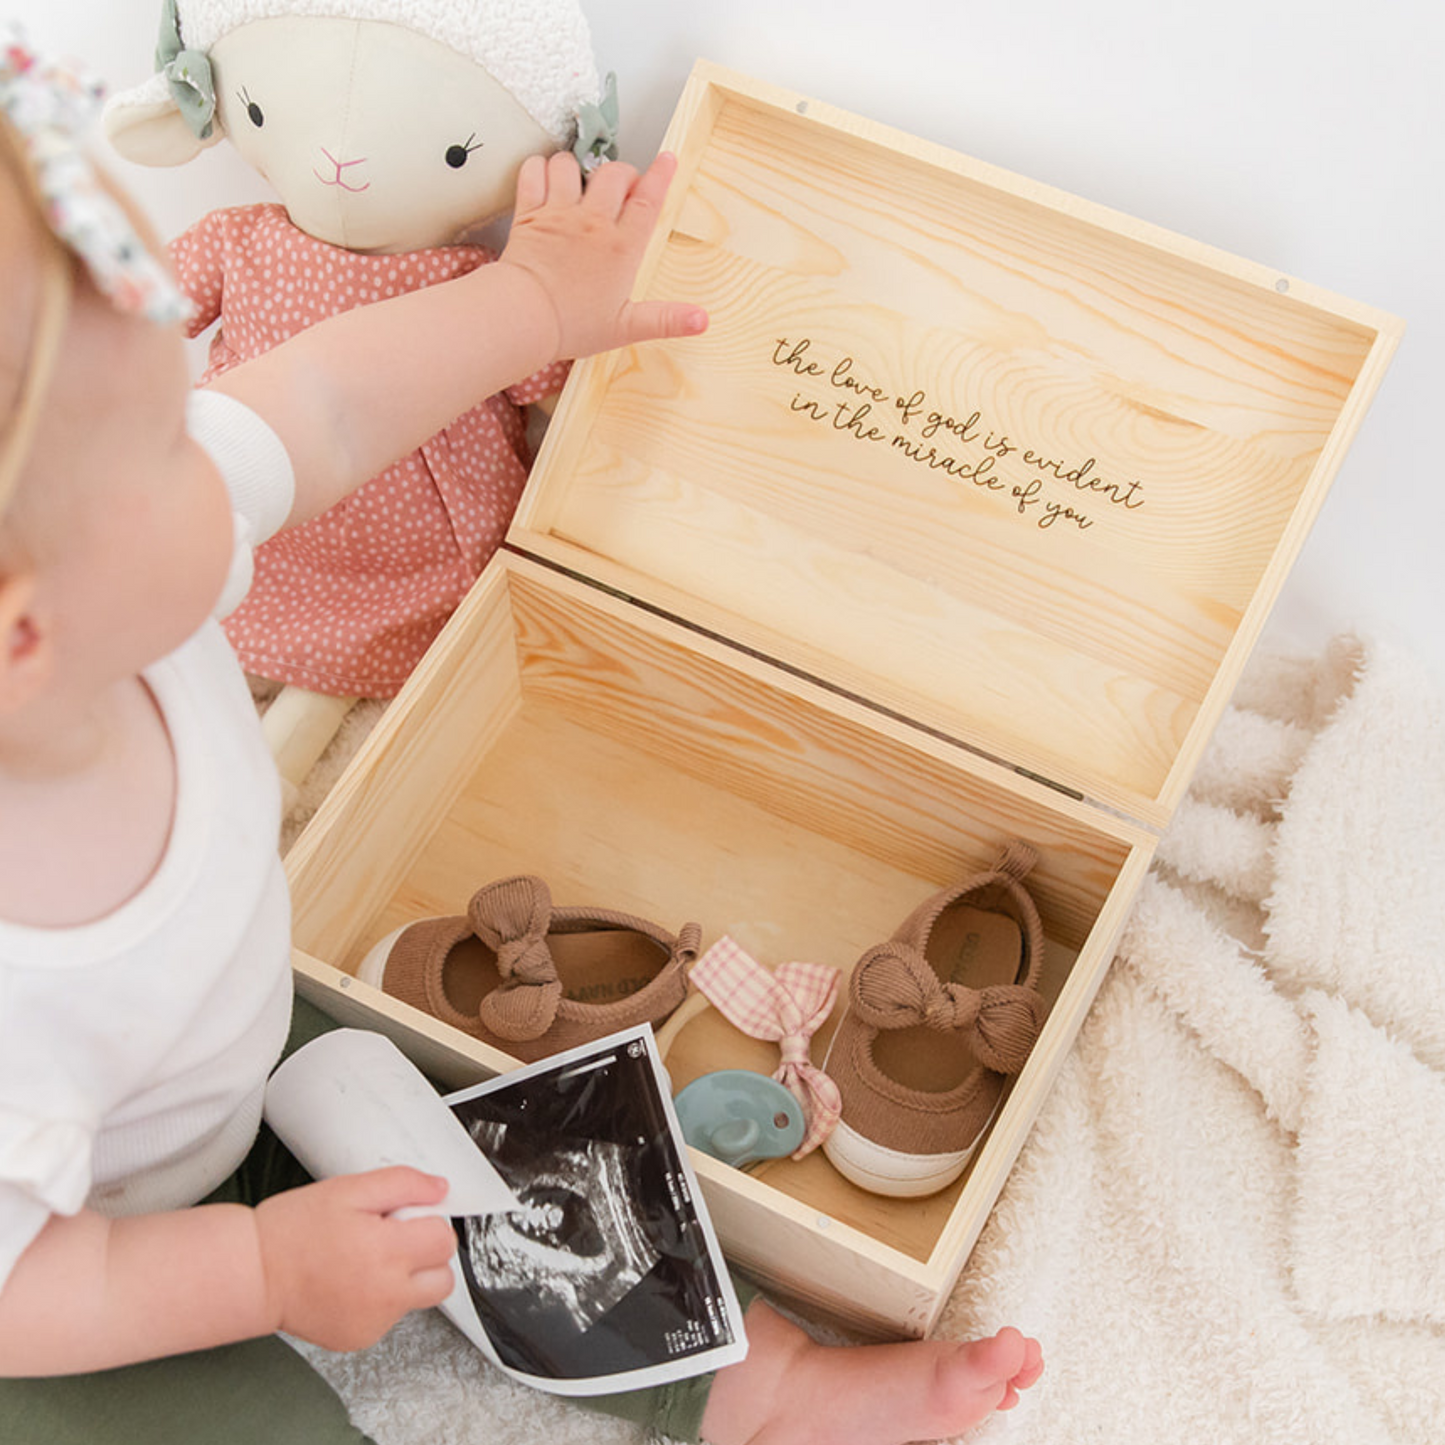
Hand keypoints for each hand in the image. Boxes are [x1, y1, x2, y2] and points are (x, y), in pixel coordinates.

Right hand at [254, 1168, 455, 1351]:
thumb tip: (440, 1189)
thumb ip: (403, 1184)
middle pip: (443, 1277)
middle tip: (393, 1239)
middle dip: (427, 1254)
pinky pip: (391, 1317)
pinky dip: (381, 1300)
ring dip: (408, 1279)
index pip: (444, 1240)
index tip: (407, 1217)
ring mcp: (374, 1322)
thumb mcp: (349, 1189)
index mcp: (386, 1252)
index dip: (428, 1221)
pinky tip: (352, 1282)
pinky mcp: (360, 1338)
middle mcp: (385, 1293)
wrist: (253, 1274)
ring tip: (369, 1260)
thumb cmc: (293, 1230)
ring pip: (420, 1298)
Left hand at [498, 150, 707, 362]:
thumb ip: (666, 319)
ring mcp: (559, 214)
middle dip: (622, 173)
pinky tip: (546, 179)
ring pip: (572, 165)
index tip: (667, 159)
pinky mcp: (529, 213)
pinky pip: (534, 171)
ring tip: (580, 183)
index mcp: (621, 248)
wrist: (525, 318)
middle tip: (622, 187)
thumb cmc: (573, 326)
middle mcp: (593, 223)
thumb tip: (702, 321)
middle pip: (614, 174)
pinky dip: (540, 168)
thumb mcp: (626, 327)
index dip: (660, 176)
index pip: (648, 200)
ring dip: (578, 168)